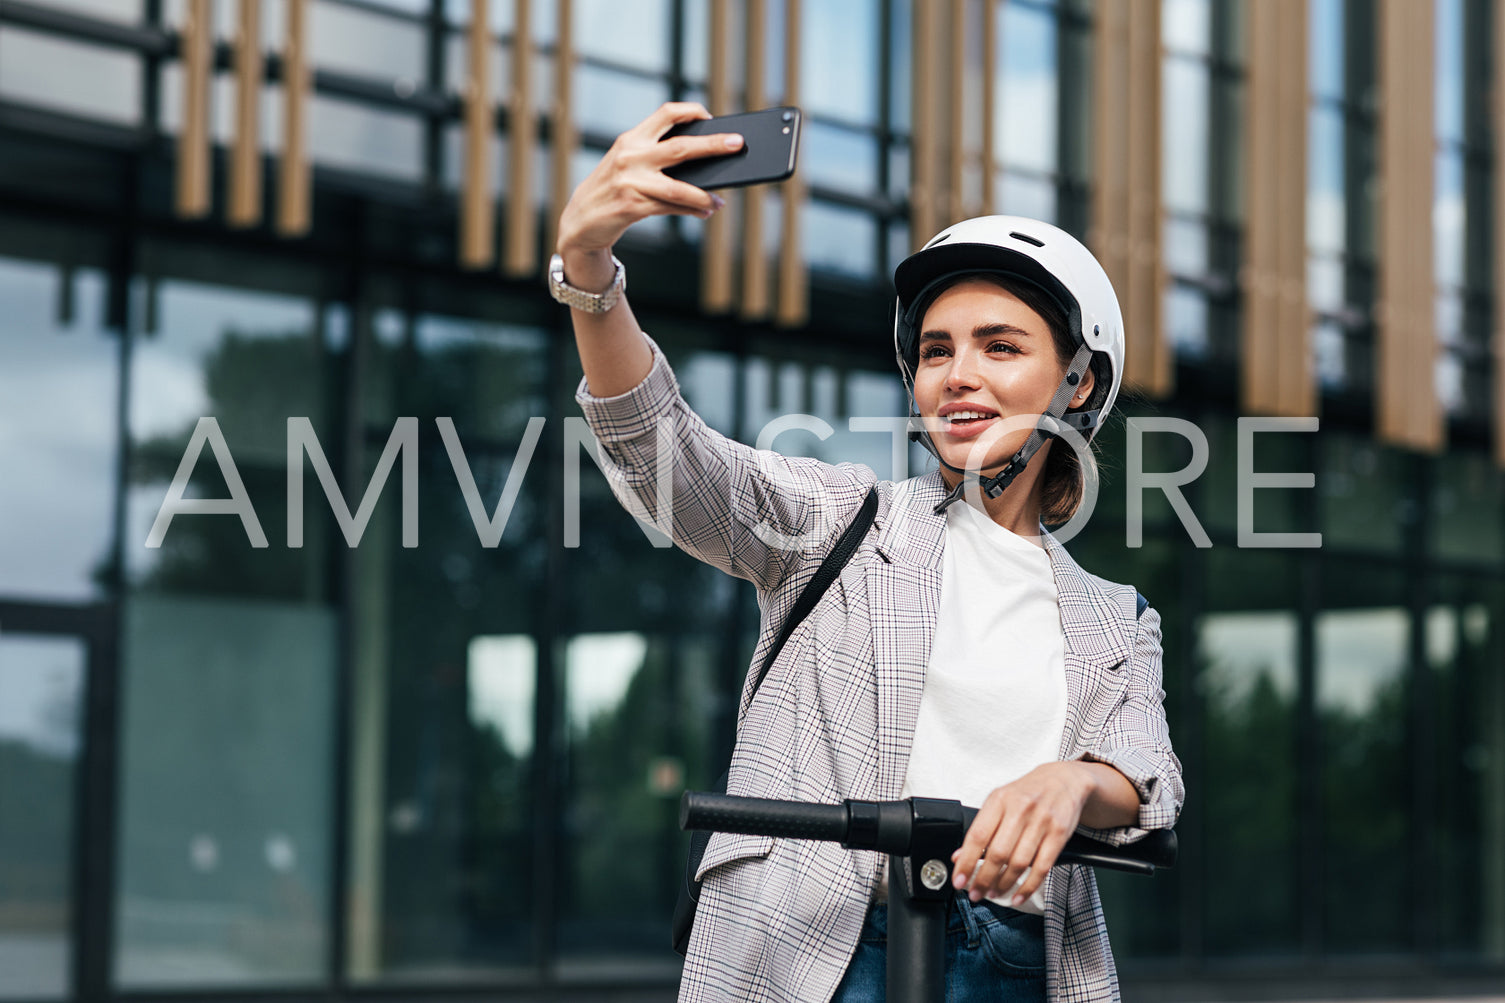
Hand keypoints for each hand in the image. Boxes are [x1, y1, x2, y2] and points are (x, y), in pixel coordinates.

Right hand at [555, 102, 741, 264]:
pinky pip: (670, 207)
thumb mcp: (626, 164)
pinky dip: (692, 209)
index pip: (665, 113)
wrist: (580, 220)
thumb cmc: (611, 189)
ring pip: (679, 185)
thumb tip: (702, 164)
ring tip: (720, 198)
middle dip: (713, 145)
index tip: (710, 116)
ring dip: (704, 193)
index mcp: (631, 139)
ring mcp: (631, 181)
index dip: (691, 111)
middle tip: (738, 143)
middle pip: (681, 146)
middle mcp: (631, 156)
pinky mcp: (632, 206)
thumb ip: (654, 157)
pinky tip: (706, 210)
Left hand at [949, 762, 1093, 905]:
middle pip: (998, 853)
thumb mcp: (1000, 801)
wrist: (1064, 780)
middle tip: (976, 893)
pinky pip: (1042, 867)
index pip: (977, 836)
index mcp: (1000, 799)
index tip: (959, 880)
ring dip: (1004, 884)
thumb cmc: (1028, 792)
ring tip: (994, 893)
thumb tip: (961, 856)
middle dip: (984, 879)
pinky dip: (1028, 886)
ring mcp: (1041, 821)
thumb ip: (982, 828)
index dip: (966, 862)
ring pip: (1019, 863)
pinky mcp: (1059, 834)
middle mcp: (1020, 809)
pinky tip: (1018, 895)